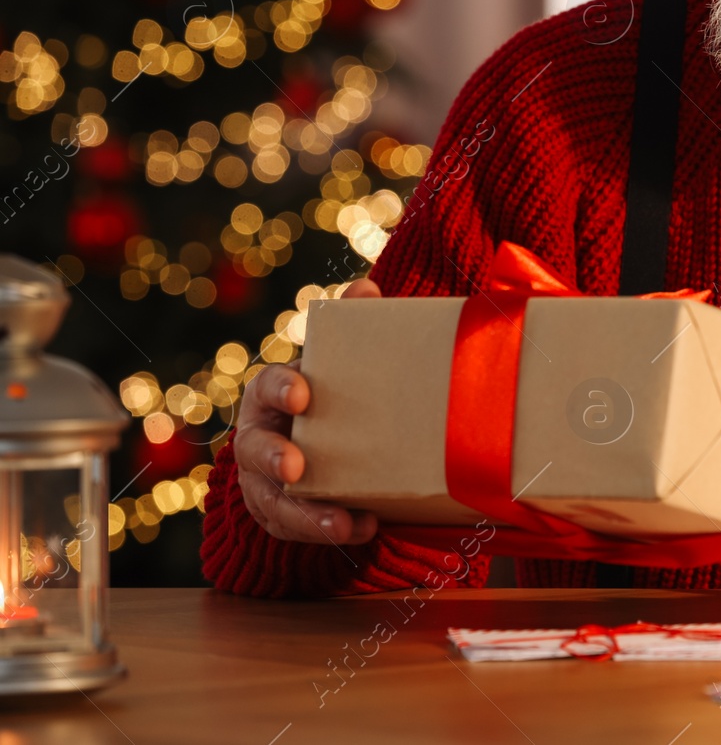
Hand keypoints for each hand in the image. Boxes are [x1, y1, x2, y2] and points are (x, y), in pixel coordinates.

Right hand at [232, 278, 382, 544]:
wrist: (314, 440)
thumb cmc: (328, 392)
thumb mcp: (337, 360)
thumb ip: (351, 323)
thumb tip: (366, 288)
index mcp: (272, 393)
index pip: (267, 386)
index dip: (281, 388)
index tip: (301, 393)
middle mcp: (260, 438)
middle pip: (256, 450)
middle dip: (274, 458)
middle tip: (296, 467)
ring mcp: (264, 480)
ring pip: (274, 500)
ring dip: (307, 513)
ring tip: (344, 523)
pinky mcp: (280, 513)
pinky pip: (296, 528)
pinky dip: (326, 530)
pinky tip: (364, 529)